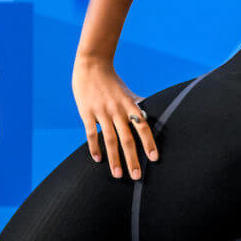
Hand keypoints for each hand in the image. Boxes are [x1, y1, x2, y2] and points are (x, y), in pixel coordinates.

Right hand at [71, 54, 158, 179]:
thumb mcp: (127, 92)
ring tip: (117, 175)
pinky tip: (98, 160)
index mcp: (130, 105)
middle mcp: (117, 110)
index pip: (143, 127)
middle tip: (137, 176)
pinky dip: (94, 147)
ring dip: (114, 159)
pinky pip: (91, 133)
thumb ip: (138, 104)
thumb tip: (150, 112)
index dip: (149, 143)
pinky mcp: (87, 113)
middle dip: (133, 159)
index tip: (154, 159)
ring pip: (110, 140)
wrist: (92, 64)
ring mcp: (101, 112)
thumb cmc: (112, 80)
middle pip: (127, 138)